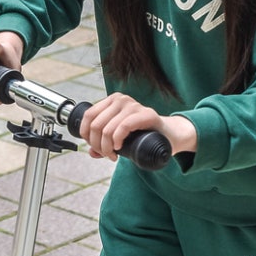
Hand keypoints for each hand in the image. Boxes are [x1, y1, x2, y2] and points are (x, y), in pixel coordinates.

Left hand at [78, 93, 196, 160]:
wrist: (169, 135)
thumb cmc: (143, 135)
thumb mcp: (120, 137)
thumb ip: (104, 142)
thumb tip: (91, 152)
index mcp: (112, 100)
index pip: (88, 116)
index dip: (86, 135)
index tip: (95, 148)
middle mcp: (121, 99)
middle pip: (96, 125)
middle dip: (97, 145)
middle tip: (107, 155)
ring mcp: (134, 105)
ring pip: (106, 129)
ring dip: (106, 148)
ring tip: (113, 155)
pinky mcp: (146, 114)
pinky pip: (123, 127)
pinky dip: (117, 140)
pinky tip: (119, 148)